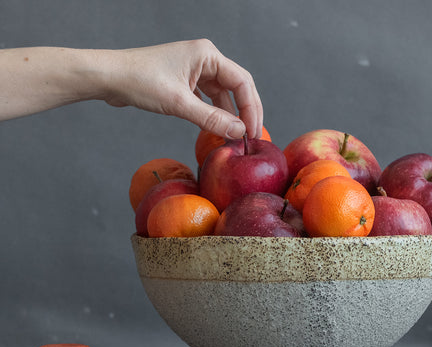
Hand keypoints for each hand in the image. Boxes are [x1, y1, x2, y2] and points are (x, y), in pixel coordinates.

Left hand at [103, 39, 262, 138]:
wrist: (110, 78)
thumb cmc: (140, 81)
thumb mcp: (179, 103)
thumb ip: (211, 119)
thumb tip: (238, 132)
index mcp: (207, 55)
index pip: (242, 82)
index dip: (251, 109)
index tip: (252, 132)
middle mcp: (204, 60)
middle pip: (237, 87)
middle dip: (245, 112)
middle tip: (251, 136)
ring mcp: (195, 71)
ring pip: (223, 95)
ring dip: (229, 116)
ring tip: (234, 136)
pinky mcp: (185, 82)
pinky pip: (208, 99)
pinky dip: (214, 114)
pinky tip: (216, 128)